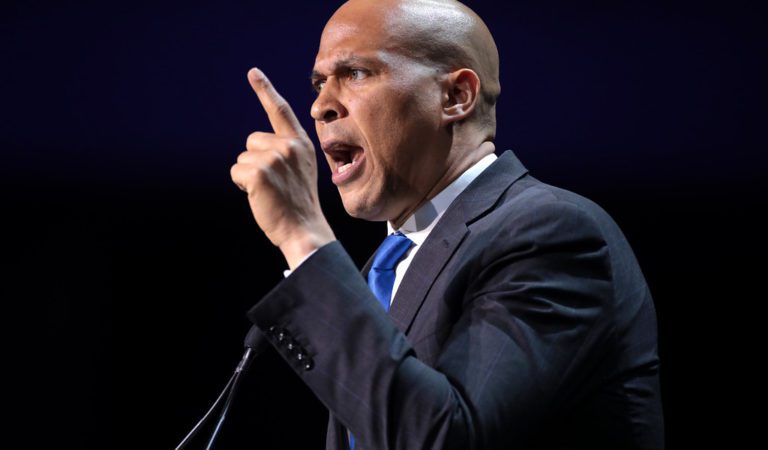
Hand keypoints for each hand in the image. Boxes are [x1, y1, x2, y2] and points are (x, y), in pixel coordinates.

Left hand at [231, 68, 334, 268]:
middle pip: (252, 140)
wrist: (304, 229)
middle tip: (274, 184)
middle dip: (254, 160)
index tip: (252, 72)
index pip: (280, 111)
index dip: (265, 90)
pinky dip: (242, 186)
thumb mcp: (300, 170)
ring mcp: (275, 157)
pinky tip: (260, 196)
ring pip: (243, 157)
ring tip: (269, 191)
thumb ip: (285, 152)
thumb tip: (256, 147)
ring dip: (248, 175)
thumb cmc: (298, 204)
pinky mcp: (259, 172)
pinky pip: (236, 171)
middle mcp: (290, 146)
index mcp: (301, 143)